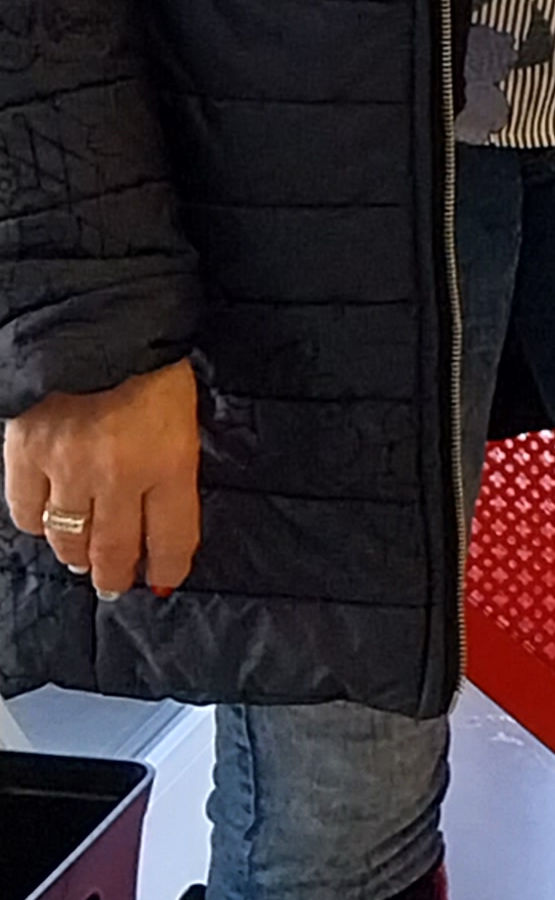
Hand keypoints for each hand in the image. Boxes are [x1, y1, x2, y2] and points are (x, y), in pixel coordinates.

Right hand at [5, 359, 202, 597]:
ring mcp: (67, 466)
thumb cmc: (151, 364)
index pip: (172, 538)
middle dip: (116, 574)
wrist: (97, 317)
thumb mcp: (183, 416)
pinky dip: (36, 522)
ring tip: (81, 556)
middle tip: (115, 582)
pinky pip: (26, 511)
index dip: (167, 566)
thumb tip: (159, 522)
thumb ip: (173, 469)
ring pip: (67, 538)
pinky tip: (47, 519)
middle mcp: (118, 474)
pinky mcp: (25, 453)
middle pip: (115, 550)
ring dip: (76, 554)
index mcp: (169, 461)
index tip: (163, 578)